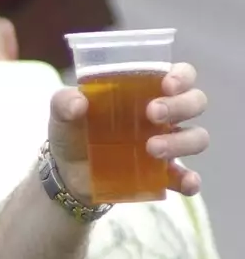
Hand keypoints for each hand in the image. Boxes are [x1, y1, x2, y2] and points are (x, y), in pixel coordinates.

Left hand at [48, 62, 208, 199]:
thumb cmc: (73, 131)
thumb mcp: (63, 112)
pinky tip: (185, 184)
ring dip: (180, 142)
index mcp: (147, 90)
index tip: (166, 85)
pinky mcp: (162, 175)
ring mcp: (167, 145)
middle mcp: (165, 115)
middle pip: (195, 102)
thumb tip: (78, 103)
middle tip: (152, 113)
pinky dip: (190, 180)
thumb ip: (65, 101)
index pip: (181, 75)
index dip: (182, 77)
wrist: (65, 173)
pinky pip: (187, 177)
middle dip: (180, 106)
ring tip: (151, 148)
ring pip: (196, 137)